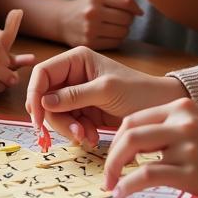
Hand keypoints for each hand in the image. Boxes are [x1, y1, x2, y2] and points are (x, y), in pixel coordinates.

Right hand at [26, 46, 185, 149]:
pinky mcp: (84, 111)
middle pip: (46, 97)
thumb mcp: (106, 91)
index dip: (35, 94)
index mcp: (76, 60)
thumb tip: (44, 102)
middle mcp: (73, 75)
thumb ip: (74, 95)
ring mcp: (78, 94)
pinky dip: (78, 133)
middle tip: (75, 134)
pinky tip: (92, 137)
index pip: (42, 73)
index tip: (38, 117)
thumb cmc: (138, 91)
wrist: (162, 108)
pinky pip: (69, 123)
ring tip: (88, 137)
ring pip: (56, 114)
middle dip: (57, 118)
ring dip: (69, 129)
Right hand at [56, 0, 142, 48]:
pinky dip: (116, 39)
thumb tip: (140, 12)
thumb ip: (119, 0)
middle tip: (119, 19)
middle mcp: (93, 12)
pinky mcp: (90, 43)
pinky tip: (108, 35)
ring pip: (123, 32)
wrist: (61, 20)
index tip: (137, 12)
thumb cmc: (85, 7)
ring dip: (123, 30)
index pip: (127, 1)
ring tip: (113, 27)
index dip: (136, 8)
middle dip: (128, 19)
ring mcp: (90, 29)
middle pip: (127, 18)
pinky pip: (116, 43)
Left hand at [103, 98, 197, 197]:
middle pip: (128, 131)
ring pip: (133, 149)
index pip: (134, 118)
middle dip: (111, 154)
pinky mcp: (192, 172)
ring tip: (111, 184)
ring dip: (115, 168)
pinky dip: (129, 184)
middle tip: (106, 174)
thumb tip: (136, 145)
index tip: (113, 156)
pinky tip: (124, 193)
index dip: (116, 139)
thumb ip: (172, 128)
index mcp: (182, 106)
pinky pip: (147, 175)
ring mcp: (187, 146)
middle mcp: (182, 121)